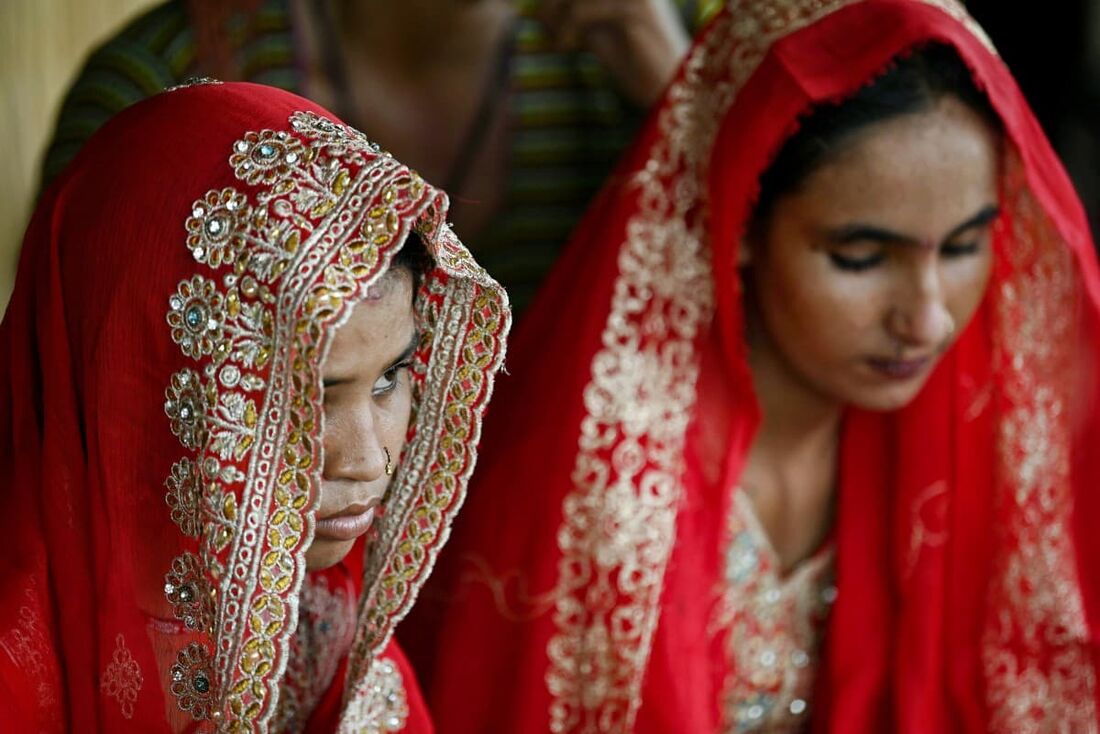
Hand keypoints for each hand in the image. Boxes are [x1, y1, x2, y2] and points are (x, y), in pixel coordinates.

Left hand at [539, 0, 690, 107]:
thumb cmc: (635, 64)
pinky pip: (586, 10)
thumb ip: (578, 16)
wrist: (668, 89)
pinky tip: (566, 48)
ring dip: (557, 15)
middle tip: (543, 25)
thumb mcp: (600, 33)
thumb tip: (539, 11)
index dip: (556, 1)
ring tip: (557, 41)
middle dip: (553, 2)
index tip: (543, 17)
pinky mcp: (635, 11)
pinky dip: (567, 29)